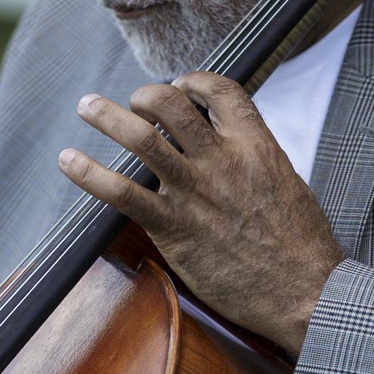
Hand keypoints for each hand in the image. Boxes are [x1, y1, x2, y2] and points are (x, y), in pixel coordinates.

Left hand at [57, 72, 343, 354]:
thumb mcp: (287, 185)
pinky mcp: (175, 228)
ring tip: (88, 106)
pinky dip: (89, 173)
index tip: (179, 86)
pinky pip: (123, 193)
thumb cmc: (301, 248)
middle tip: (131, 105)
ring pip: (141, 138)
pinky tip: (68, 161)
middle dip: (144, 95)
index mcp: (257, 146)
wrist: (304, 293)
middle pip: (172, 105)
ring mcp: (196, 193)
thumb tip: (236, 155)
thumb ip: (256, 164)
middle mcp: (223, 161)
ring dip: (106, 115)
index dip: (193, 81)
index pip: (221, 91)